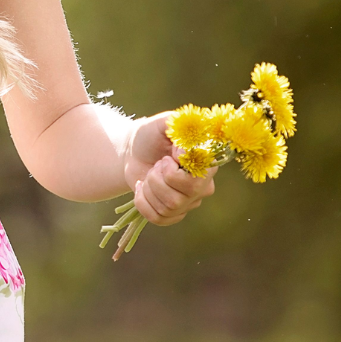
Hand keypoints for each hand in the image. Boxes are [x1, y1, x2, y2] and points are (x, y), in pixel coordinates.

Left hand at [124, 110, 214, 227]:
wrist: (133, 152)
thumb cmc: (151, 135)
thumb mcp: (164, 123)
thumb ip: (178, 128)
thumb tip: (183, 155)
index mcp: (207, 163)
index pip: (197, 179)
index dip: (174, 172)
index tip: (167, 158)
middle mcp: (204, 185)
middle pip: (180, 198)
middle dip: (157, 181)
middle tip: (156, 166)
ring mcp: (189, 202)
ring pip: (167, 208)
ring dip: (148, 189)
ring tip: (149, 174)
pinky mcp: (174, 213)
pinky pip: (158, 218)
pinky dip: (142, 203)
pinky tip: (142, 188)